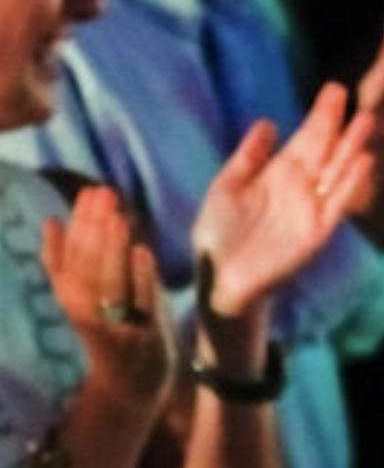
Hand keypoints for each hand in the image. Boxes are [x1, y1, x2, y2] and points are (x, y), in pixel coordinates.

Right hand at [40, 186, 173, 406]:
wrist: (129, 380)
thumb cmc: (107, 326)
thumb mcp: (79, 294)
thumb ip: (64, 260)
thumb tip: (51, 221)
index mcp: (70, 296)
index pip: (69, 256)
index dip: (78, 223)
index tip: (89, 191)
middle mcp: (85, 311)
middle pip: (86, 266)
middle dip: (94, 228)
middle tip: (105, 193)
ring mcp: (112, 324)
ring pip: (109, 283)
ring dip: (113, 250)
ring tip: (119, 217)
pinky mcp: (139, 335)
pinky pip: (139, 304)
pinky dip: (140, 277)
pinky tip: (143, 250)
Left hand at [194, 84, 376, 318]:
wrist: (218, 276)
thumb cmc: (218, 232)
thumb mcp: (226, 187)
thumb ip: (248, 157)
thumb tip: (267, 122)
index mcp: (279, 173)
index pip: (306, 138)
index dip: (320, 115)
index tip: (334, 90)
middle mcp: (301, 186)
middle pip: (324, 148)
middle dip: (335, 122)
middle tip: (346, 92)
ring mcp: (312, 207)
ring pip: (337, 171)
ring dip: (351, 147)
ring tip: (365, 121)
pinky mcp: (318, 230)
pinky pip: (338, 203)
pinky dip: (351, 183)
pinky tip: (363, 161)